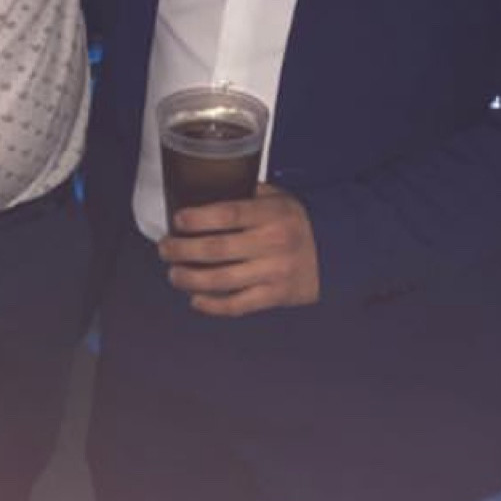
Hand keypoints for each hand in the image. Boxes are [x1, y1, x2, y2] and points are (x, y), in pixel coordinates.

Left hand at [159, 186, 319, 314]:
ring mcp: (274, 272)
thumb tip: (203, 195)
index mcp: (271, 214)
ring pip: (222, 280)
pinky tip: (196, 300)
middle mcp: (272, 243)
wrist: (335, 252)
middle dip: (182, 250)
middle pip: (217, 249)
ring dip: (190, 279)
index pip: (228, 214)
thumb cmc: (296, 222)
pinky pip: (238, 305)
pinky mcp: (276, 296)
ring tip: (174, 274)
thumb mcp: (278, 199)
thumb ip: (246, 197)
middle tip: (165, 249)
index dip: (198, 218)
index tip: (177, 220)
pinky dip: (213, 306)